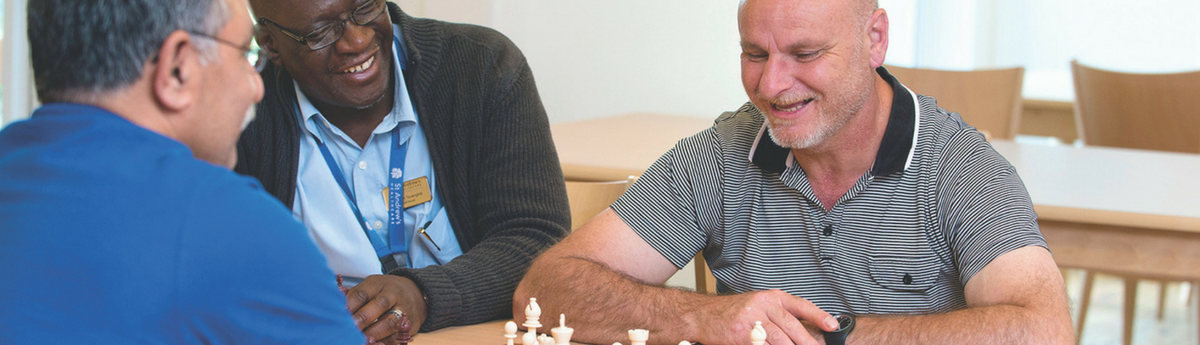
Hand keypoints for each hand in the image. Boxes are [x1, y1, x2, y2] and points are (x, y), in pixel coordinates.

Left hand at [346, 275, 426, 343]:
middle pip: (379, 304)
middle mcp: (394, 294)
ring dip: (374, 332)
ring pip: (390, 321)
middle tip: (349, 329)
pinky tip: (374, 343)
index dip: (350, 305)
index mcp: (379, 283)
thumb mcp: (371, 287)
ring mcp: (404, 308)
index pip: (363, 293)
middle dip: (362, 319)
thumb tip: (336, 308)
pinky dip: (385, 341)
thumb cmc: (385, 291)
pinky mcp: (412, 323)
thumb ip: (354, 297)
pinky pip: (398, 335)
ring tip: (362, 339)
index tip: (339, 316)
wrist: (416, 292)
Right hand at [692, 289, 838, 344]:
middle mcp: (763, 304)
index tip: (832, 325)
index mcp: (771, 297)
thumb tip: (805, 325)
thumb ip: (780, 313)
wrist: (704, 315)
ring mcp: (751, 318)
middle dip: (807, 341)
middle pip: (791, 325)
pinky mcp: (741, 333)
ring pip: (778, 337)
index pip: (800, 305)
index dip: (818, 315)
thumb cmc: (734, 312)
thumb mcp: (759, 305)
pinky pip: (761, 344)